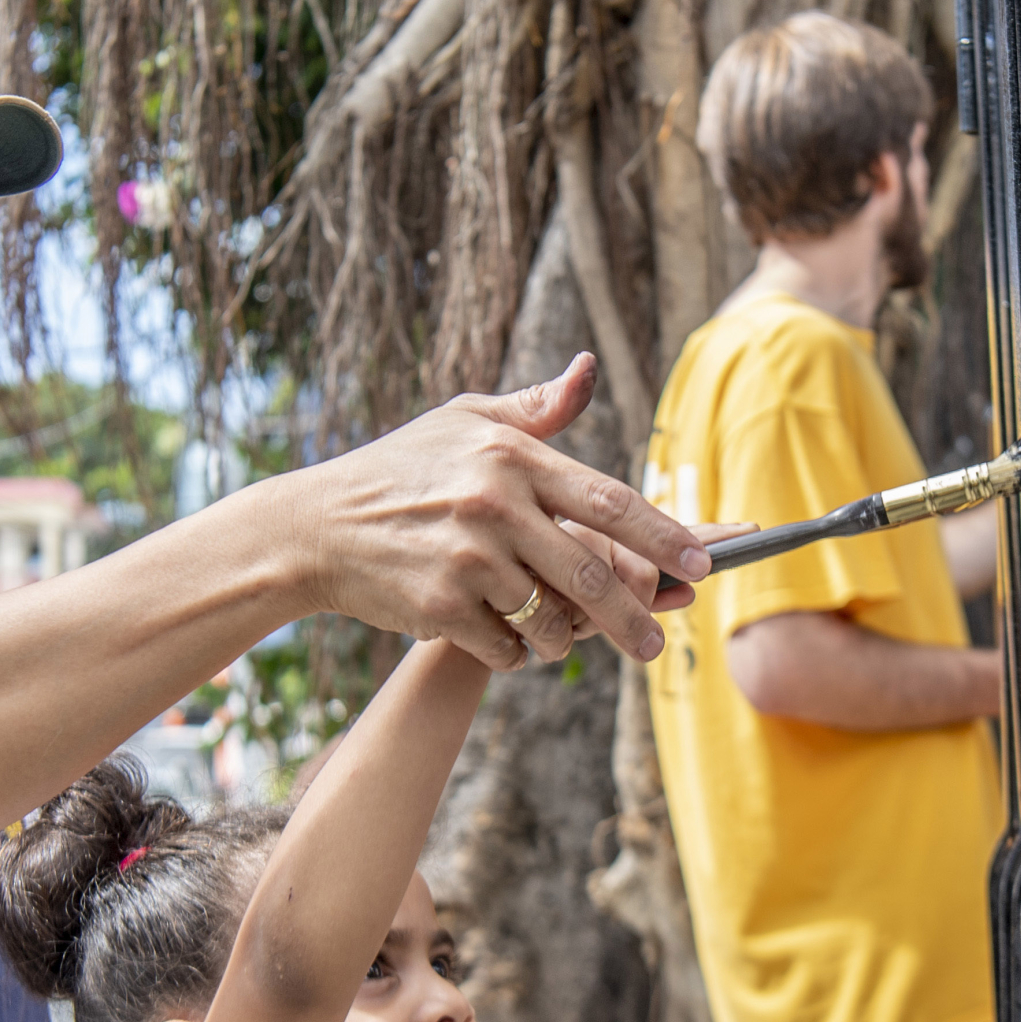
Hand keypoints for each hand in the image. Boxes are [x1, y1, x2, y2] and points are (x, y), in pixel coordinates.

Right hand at [280, 354, 712, 671]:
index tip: (703, 563)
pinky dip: (512, 652)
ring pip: (550, 619)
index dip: (663, 536)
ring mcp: (467, 559)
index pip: (610, 500)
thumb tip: (589, 369)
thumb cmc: (400, 468)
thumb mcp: (464, 420)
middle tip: (655, 645)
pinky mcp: (441, 606)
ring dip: (561, 638)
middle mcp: (495, 506)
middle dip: (633, 616)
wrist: (318, 526)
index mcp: (512, 458)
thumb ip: (535, 407)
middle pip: (593, 573)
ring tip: (556, 637)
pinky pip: (505, 646)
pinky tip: (499, 638)